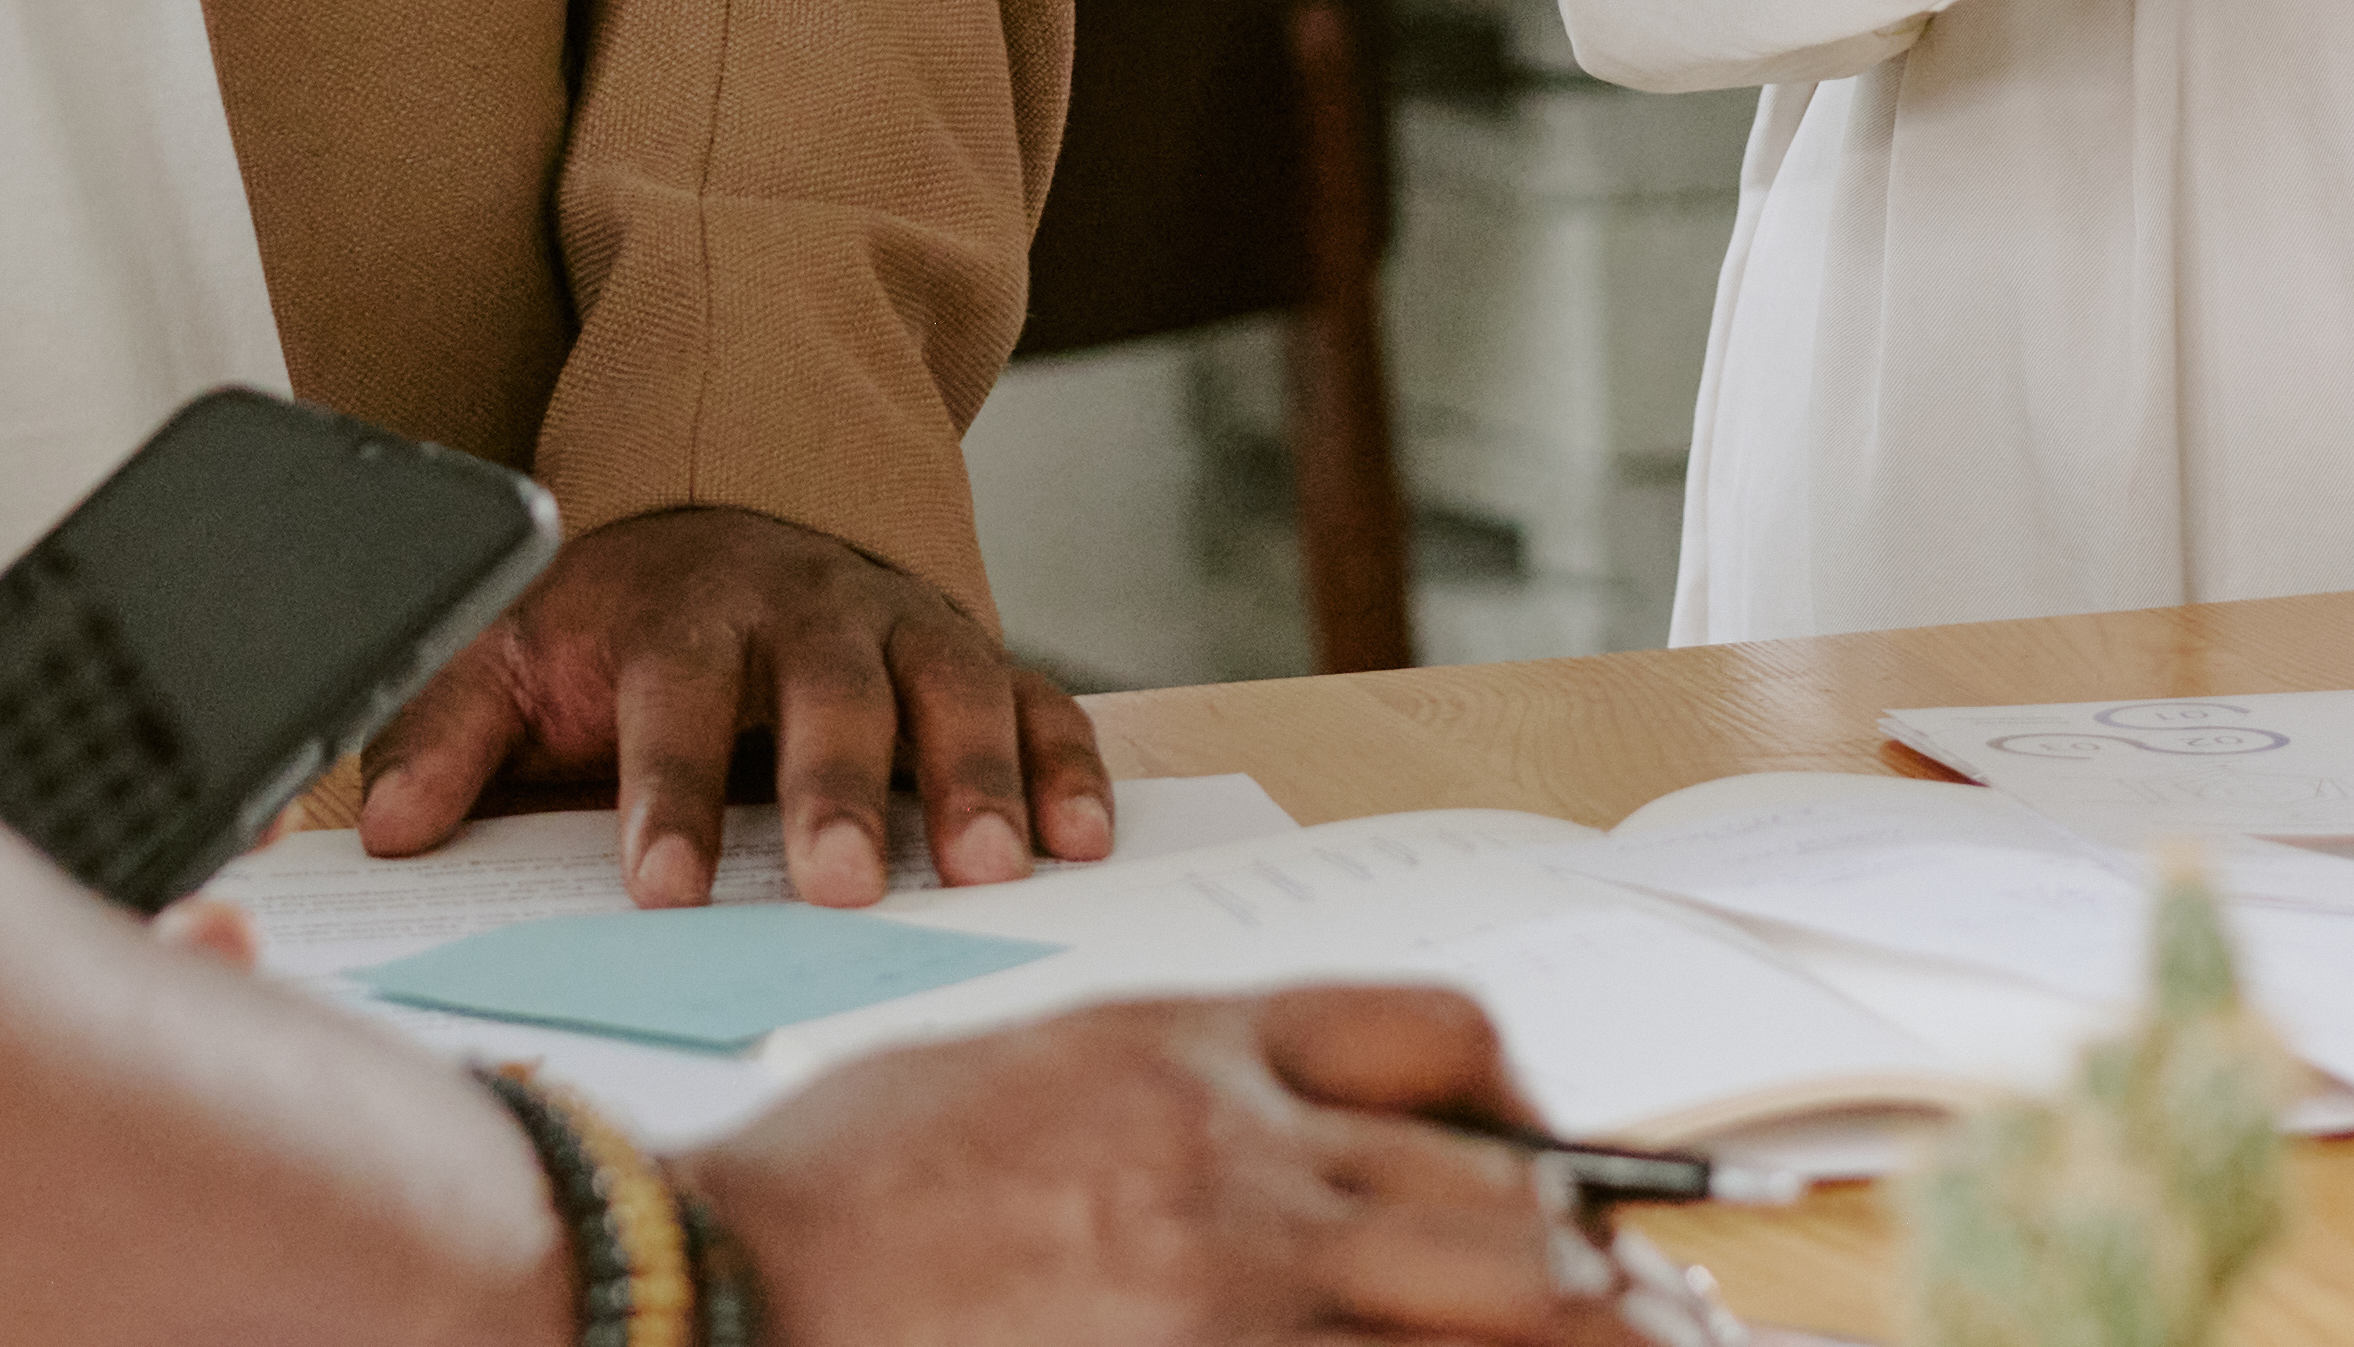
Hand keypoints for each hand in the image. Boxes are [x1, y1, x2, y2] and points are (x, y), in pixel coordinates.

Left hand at [355, 501, 1115, 908]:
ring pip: (949, 689)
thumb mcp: (514, 653)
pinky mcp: (975, 651)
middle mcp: (803, 611)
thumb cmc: (620, 622)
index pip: (671, 702)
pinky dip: (1067, 762)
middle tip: (838, 886)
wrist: (728, 501)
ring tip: (990, 870)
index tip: (659, 890)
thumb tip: (387, 831)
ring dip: (972, 777)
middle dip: (835, 788)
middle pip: (825, 692)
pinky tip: (1082, 838)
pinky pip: (1038, 697)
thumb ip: (446, 734)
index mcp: (682, 614)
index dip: (665, 796)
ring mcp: (900, 627)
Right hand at [706, 987, 1640, 1341]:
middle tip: (1638, 1319)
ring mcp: (1233, 1304)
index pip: (1440, 1035)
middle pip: (1513, 1211)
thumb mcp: (1032, 1068)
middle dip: (1594, 1276)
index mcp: (1194, 1051)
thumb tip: (1318, 1149)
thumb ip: (1182, 1087)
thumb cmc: (844, 1190)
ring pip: (1491, 1325)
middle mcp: (1242, 1170)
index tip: (1548, 1171)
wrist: (715, 1279)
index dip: (1527, 1107)